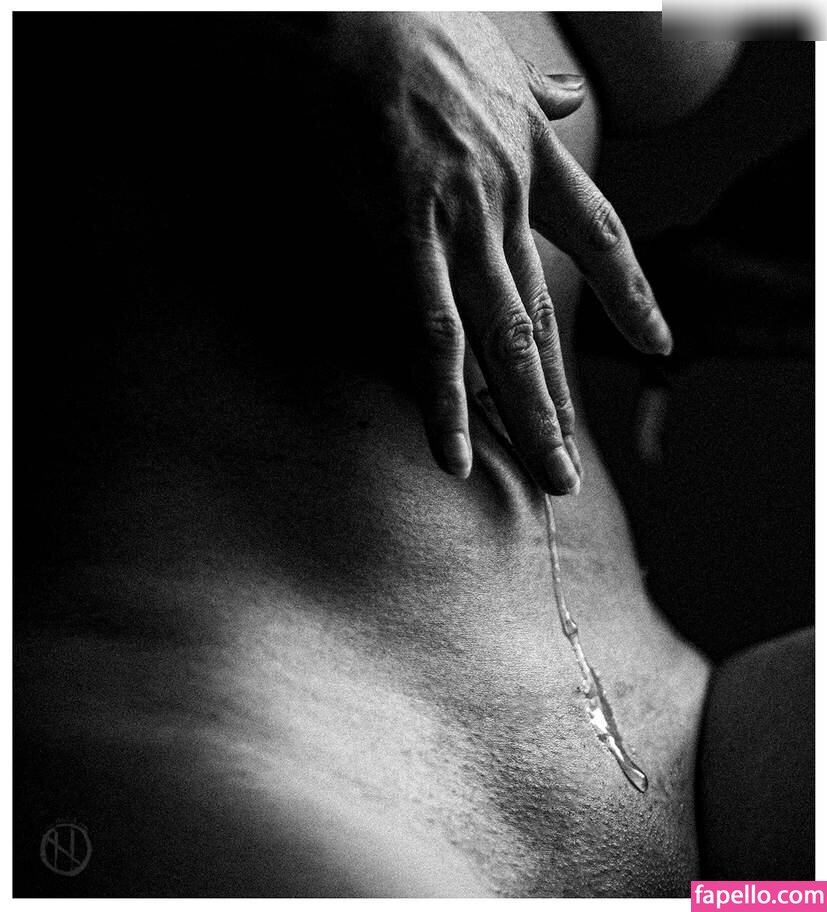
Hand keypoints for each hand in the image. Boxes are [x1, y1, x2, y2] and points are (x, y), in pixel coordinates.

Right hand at [315, 12, 671, 493]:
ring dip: (527, 415)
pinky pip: (433, 329)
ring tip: (545, 479)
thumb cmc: (409, 27)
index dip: (632, 295)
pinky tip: (455, 450)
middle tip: (572, 468)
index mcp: (535, 155)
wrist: (353, 7)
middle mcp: (512, 198)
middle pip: (549, 318)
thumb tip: (566, 97)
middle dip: (562, 398)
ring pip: (507, 337)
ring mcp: (465, 220)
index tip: (658, 342)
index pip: (603, 240)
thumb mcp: (492, 54)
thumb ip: (533, 90)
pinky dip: (446, 394)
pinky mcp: (409, 232)